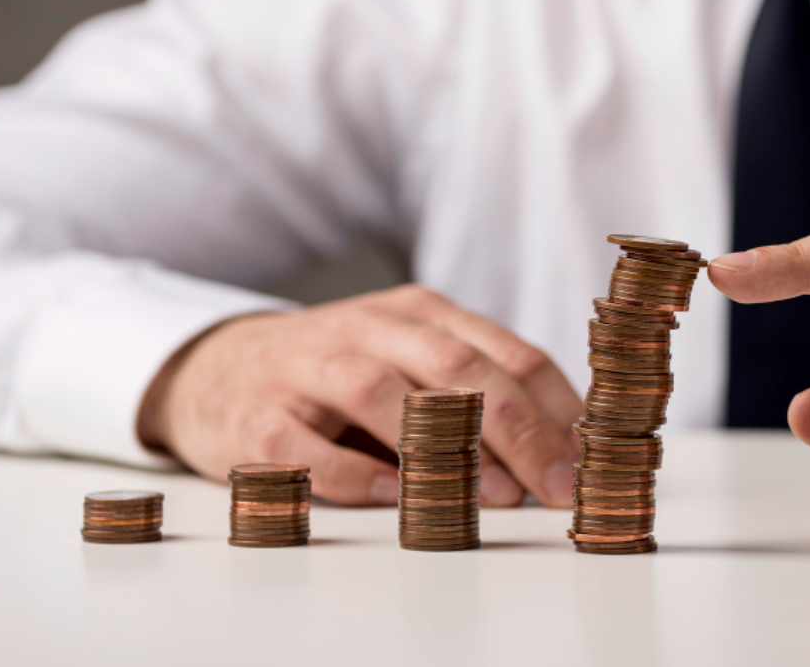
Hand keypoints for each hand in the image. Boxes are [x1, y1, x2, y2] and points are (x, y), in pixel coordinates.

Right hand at [137, 285, 580, 506]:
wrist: (217, 368)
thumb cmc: (339, 375)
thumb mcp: (413, 362)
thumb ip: (479, 395)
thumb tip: (563, 453)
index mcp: (420, 312)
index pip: (506, 352)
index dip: (556, 406)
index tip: (592, 457)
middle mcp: (367, 329)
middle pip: (456, 369)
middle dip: (519, 429)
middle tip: (560, 484)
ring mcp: (306, 367)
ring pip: (381, 392)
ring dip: (443, 446)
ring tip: (493, 493)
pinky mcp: (255, 415)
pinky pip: (305, 445)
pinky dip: (351, 472)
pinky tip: (392, 496)